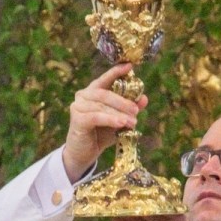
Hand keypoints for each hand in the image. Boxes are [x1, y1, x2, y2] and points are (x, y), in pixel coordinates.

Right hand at [62, 64, 147, 182]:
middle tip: (136, 111)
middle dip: (123, 101)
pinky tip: (120, 123)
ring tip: (132, 122)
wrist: (83, 154)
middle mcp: (83, 95)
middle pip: (105, 93)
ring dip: (119, 113)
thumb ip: (129, 109)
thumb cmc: (100, 135)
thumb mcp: (118, 121)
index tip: (130, 66)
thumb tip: (144, 99)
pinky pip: (96, 116)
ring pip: (102, 106)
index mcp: (93, 91)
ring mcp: (78, 106)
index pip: (105, 78)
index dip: (117, 71)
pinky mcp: (77, 119)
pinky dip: (110, 119)